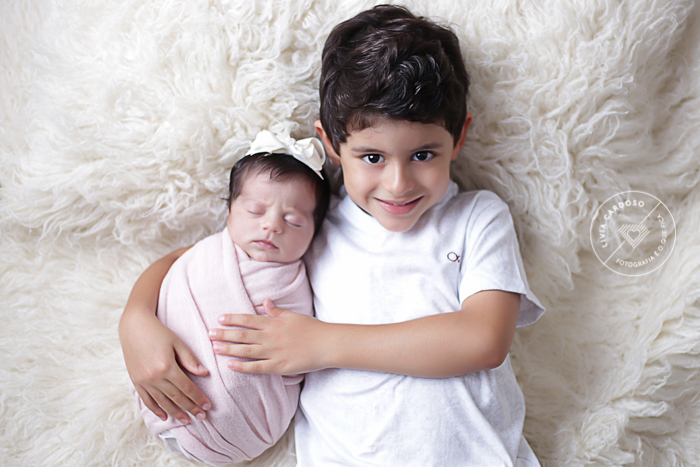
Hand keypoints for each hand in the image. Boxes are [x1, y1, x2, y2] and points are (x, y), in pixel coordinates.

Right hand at [119, 310, 211, 423]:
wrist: (133, 326)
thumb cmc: (158, 332)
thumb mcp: (177, 342)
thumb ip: (190, 359)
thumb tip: (205, 373)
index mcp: (167, 366)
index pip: (187, 387)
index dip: (198, 398)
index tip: (208, 406)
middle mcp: (154, 377)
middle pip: (176, 397)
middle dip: (190, 408)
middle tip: (202, 417)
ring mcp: (144, 381)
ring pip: (162, 402)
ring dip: (176, 412)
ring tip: (187, 420)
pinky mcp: (136, 381)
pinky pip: (147, 400)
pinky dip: (156, 409)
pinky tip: (165, 416)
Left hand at [209, 299, 327, 374]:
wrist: (326, 344)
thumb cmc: (311, 328)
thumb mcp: (293, 315)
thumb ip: (276, 311)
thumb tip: (264, 301)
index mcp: (274, 323)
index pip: (248, 319)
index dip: (232, 319)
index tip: (219, 319)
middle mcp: (271, 337)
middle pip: (243, 335)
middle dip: (224, 334)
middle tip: (209, 334)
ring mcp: (274, 352)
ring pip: (246, 351)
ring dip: (229, 349)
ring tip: (214, 348)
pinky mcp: (278, 366)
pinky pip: (257, 367)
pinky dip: (243, 366)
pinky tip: (230, 365)